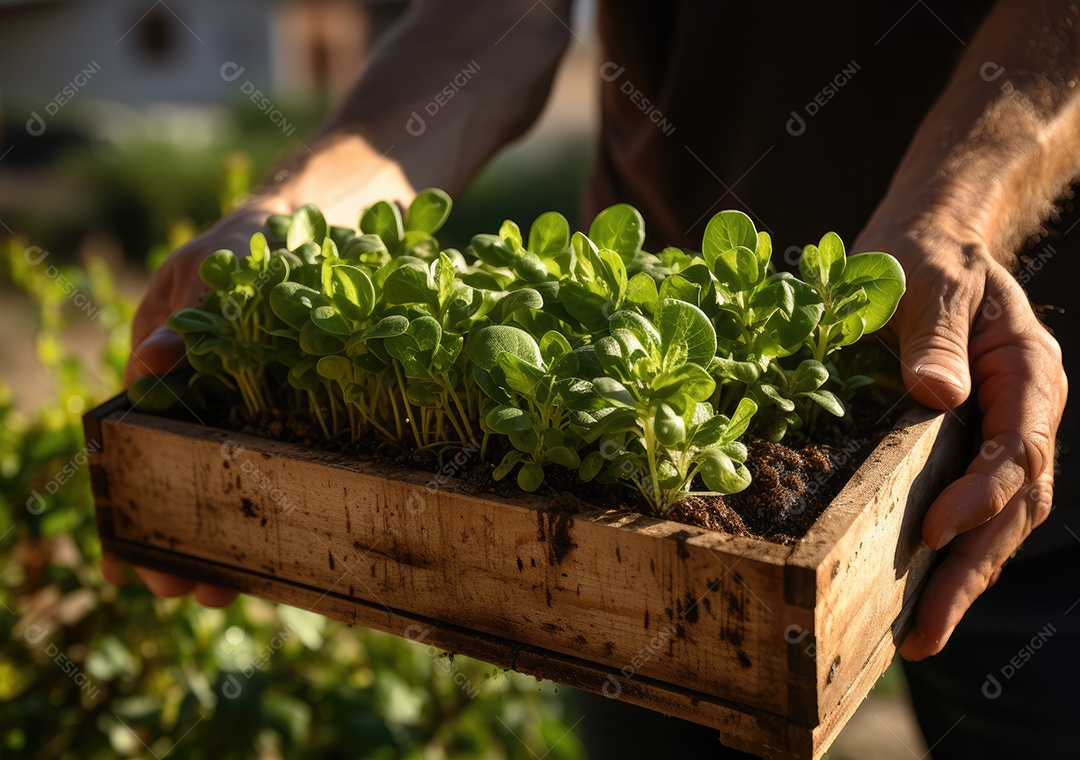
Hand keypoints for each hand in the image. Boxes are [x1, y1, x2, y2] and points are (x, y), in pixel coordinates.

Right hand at [113, 203, 282, 606]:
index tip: (125, 557)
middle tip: (183, 591)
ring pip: (230, 487)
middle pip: (177, 483)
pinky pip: (285, 467)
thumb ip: (190, 314)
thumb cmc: (246, 242)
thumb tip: (150, 361)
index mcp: (160, 375)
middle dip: (176, 541)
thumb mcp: (215, 267)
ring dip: (227, 538)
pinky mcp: (296, 415)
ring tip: (232, 589)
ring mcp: (248, 414)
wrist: (310, 226)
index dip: (126, 505)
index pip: (131, 450)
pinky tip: (293, 546)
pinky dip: (284, 506)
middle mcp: (200, 404)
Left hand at [855, 227, 1065, 659]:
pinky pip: (975, 511)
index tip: (933, 532)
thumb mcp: (932, 281)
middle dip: (971, 570)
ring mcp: (1004, 434)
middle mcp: (1024, 412)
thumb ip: (937, 336)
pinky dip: (953, 554)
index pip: (1016, 449)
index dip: (981, 496)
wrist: (931, 244)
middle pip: (1014, 506)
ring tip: (918, 638)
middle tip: (924, 633)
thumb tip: (941, 396)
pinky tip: (919, 594)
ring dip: (963, 579)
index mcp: (1025, 372)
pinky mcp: (972, 447)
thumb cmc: (930, 257)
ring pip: (1000, 522)